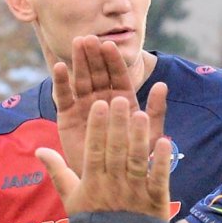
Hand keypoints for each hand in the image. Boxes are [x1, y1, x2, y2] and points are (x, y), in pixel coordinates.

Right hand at [36, 96, 172, 219]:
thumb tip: (39, 150)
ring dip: (139, 137)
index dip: (97, 128)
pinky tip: (164, 141)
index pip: (94, 150)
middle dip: (118, 125)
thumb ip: (57, 171)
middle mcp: (114, 184)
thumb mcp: (71, 198)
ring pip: (136, 160)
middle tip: (121, 100)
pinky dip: (161, 161)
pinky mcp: (155, 201)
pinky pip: (158, 178)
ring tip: (141, 115)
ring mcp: (135, 192)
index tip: (100, 106)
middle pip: (116, 150)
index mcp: (93, 182)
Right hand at [51, 37, 165, 182]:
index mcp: (122, 100)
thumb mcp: (148, 136)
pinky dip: (60, 82)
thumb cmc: (132, 161)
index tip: (109, 46)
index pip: (118, 76)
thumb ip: (156, 111)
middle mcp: (102, 99)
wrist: (110, 183)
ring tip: (76, 45)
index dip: (113, 61)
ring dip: (78, 62)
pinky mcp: (66, 116)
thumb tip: (163, 85)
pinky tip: (58, 68)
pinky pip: (63, 96)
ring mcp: (84, 106)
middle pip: (98, 73)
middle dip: (94, 55)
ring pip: (81, 79)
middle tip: (89, 39)